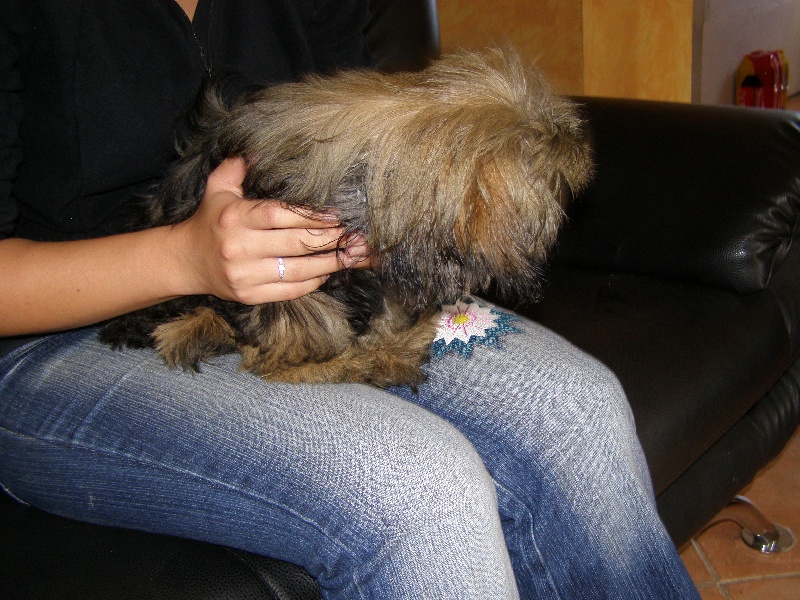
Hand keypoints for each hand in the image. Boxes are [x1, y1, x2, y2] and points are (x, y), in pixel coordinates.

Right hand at [172, 157, 369, 303]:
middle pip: (295, 244)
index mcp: (234, 218)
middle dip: (330, 239)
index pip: (279, 215)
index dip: (311, 216)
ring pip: (298, 271)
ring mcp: (245, 275)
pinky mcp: (250, 296)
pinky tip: (328, 271)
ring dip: (330, 263)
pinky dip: (313, 282)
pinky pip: (290, 291)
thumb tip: (260, 148)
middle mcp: (239, 248)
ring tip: (352, 255)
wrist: (185, 261)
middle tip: (354, 235)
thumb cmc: (210, 220)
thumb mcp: (217, 188)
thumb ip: (237, 167)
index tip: (337, 215)